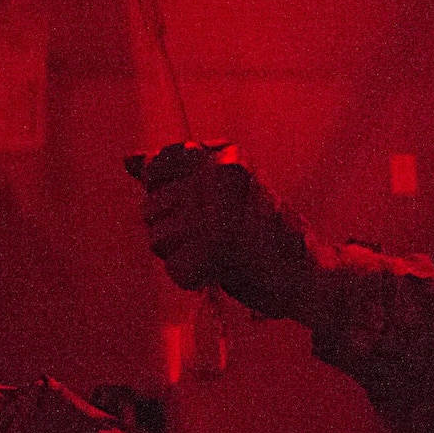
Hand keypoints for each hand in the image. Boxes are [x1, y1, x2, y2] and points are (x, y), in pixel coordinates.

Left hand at [137, 145, 316, 319]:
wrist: (304, 270)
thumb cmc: (256, 229)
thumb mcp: (215, 189)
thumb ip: (172, 173)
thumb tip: (129, 160)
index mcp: (225, 156)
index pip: (158, 165)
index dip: (162, 189)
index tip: (188, 200)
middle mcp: (223, 175)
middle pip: (151, 207)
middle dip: (170, 227)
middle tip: (210, 232)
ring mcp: (220, 210)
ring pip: (157, 238)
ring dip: (179, 252)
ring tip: (215, 249)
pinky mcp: (219, 247)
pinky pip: (174, 267)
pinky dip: (190, 276)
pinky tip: (216, 268)